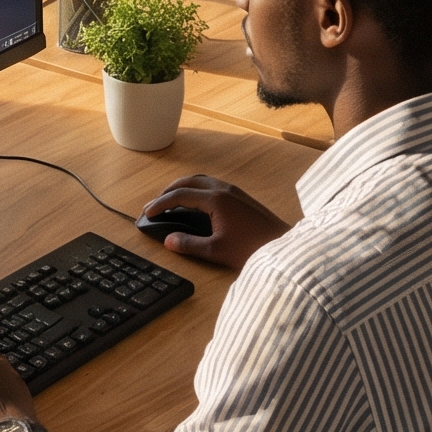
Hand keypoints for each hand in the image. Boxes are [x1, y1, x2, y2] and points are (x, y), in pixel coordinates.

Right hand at [140, 176, 288, 270]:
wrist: (283, 247)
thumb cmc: (252, 249)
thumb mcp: (216, 250)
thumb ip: (189, 244)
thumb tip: (169, 240)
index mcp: (215, 199)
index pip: (180, 195)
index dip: (161, 203)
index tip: (148, 212)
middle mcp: (224, 189)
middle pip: (189, 181)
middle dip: (169, 190)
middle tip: (157, 204)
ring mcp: (234, 191)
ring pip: (202, 181)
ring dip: (184, 187)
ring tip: (173, 202)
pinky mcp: (242, 197)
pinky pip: (213, 185)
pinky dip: (197, 190)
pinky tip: (197, 206)